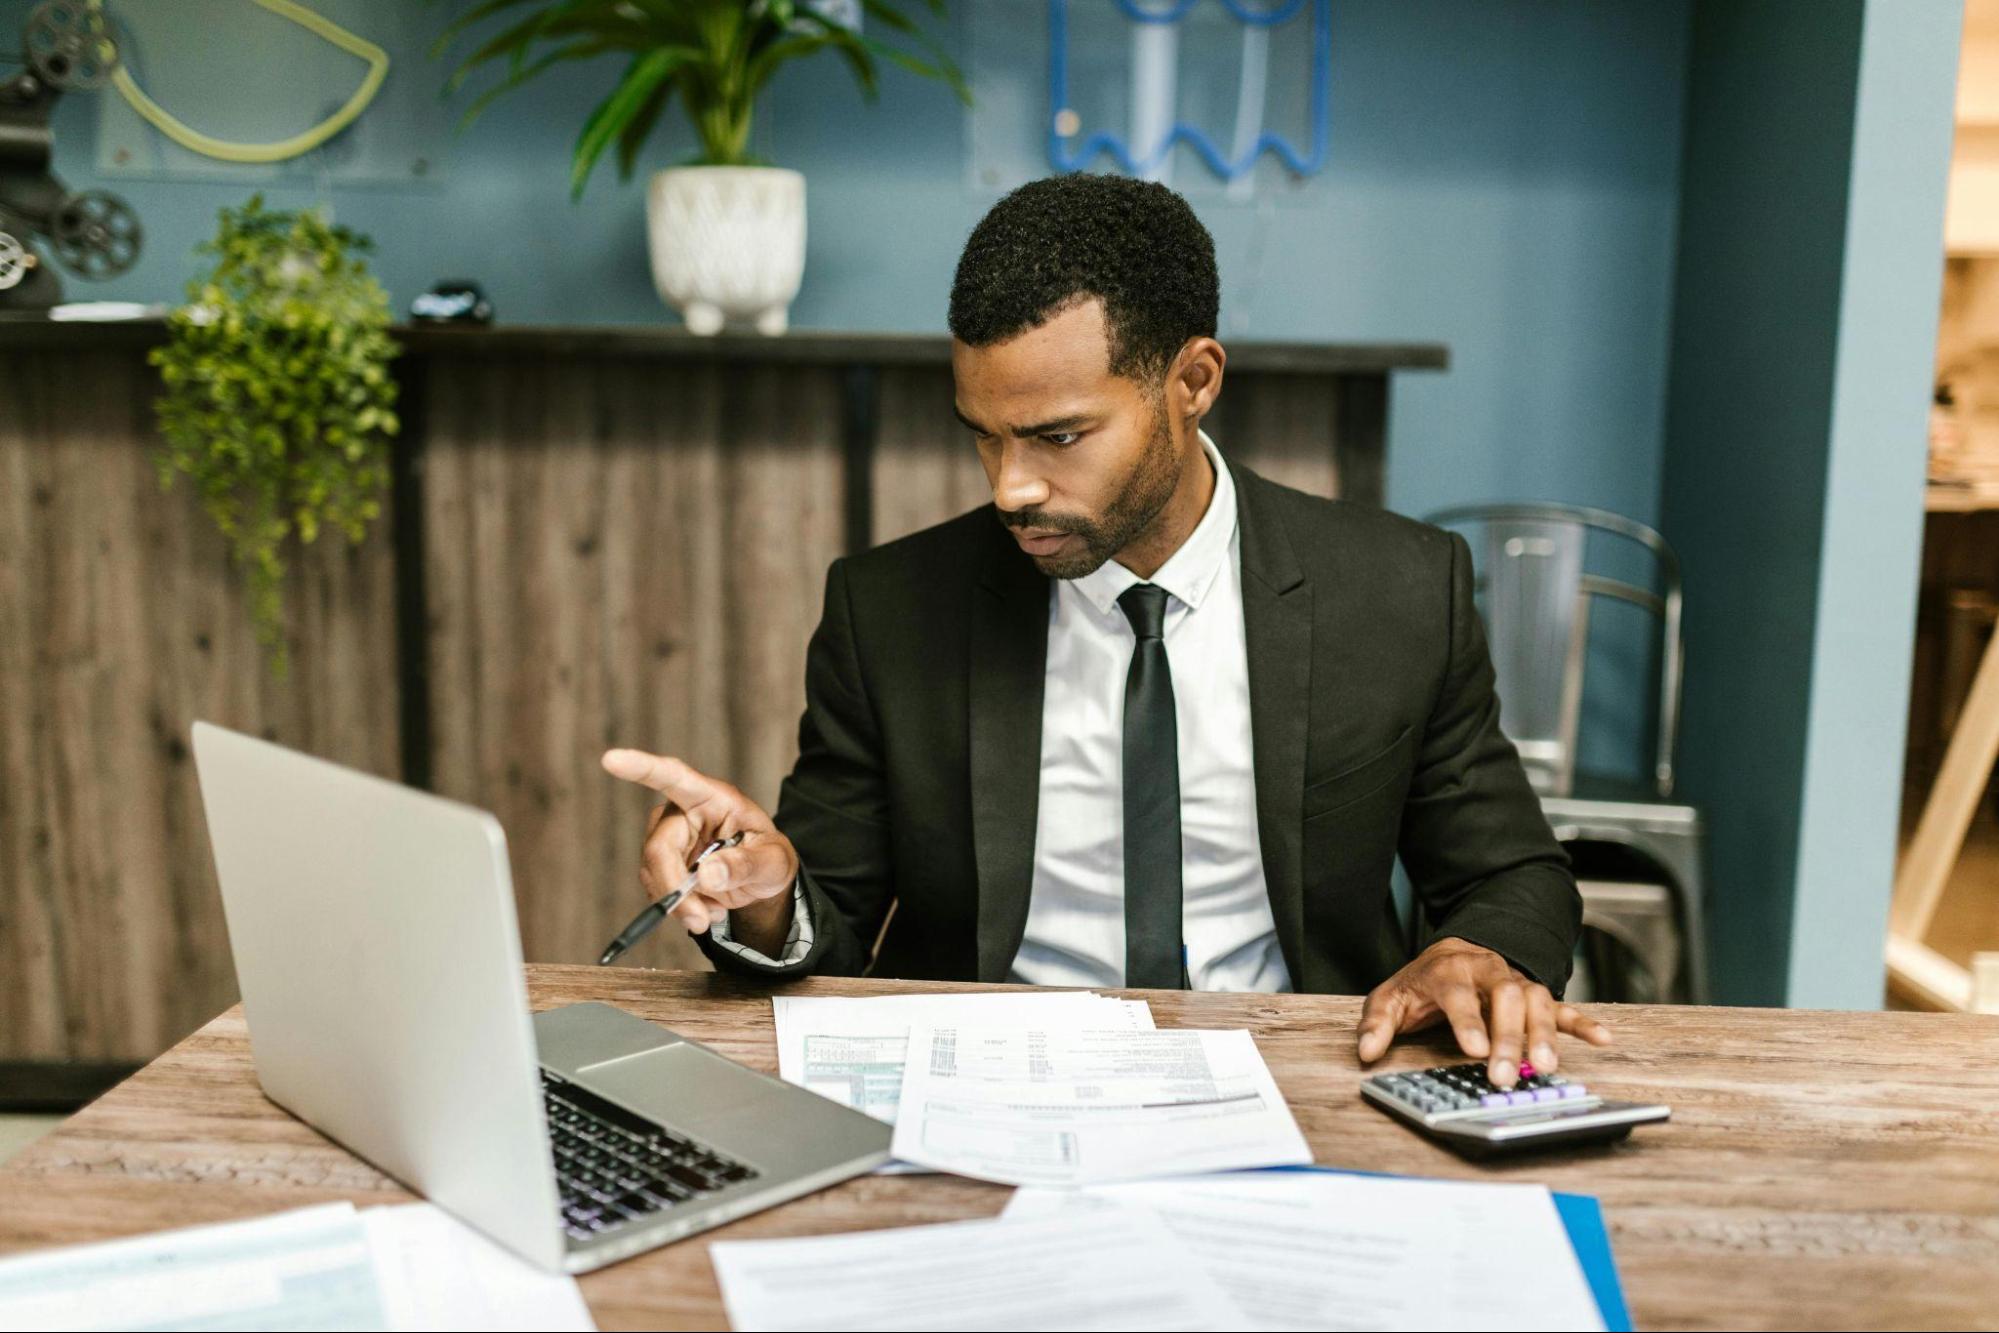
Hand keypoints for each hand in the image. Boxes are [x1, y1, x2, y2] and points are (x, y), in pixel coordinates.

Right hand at [601, 748, 799, 950]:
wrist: (761, 879)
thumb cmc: (769, 858)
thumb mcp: (773, 863)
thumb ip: (745, 866)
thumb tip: (706, 875)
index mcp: (712, 797)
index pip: (673, 777)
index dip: (641, 768)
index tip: (611, 759)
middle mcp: (682, 812)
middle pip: (659, 848)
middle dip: (675, 889)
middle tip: (700, 921)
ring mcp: (668, 837)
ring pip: (652, 873)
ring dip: (679, 903)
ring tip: (713, 911)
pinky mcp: (661, 862)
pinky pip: (656, 888)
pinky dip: (678, 907)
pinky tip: (704, 908)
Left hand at [1355, 937, 1611, 1087]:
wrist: (1457, 952)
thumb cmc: (1424, 983)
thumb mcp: (1391, 998)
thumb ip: (1377, 1024)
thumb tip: (1366, 1052)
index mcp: (1450, 970)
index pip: (1460, 993)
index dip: (1468, 1021)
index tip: (1474, 1051)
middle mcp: (1489, 972)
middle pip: (1506, 998)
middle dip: (1508, 1036)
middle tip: (1506, 1074)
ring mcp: (1517, 983)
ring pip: (1537, 1001)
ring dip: (1543, 1034)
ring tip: (1546, 1067)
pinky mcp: (1537, 996)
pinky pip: (1563, 1007)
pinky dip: (1582, 1023)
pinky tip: (1602, 1039)